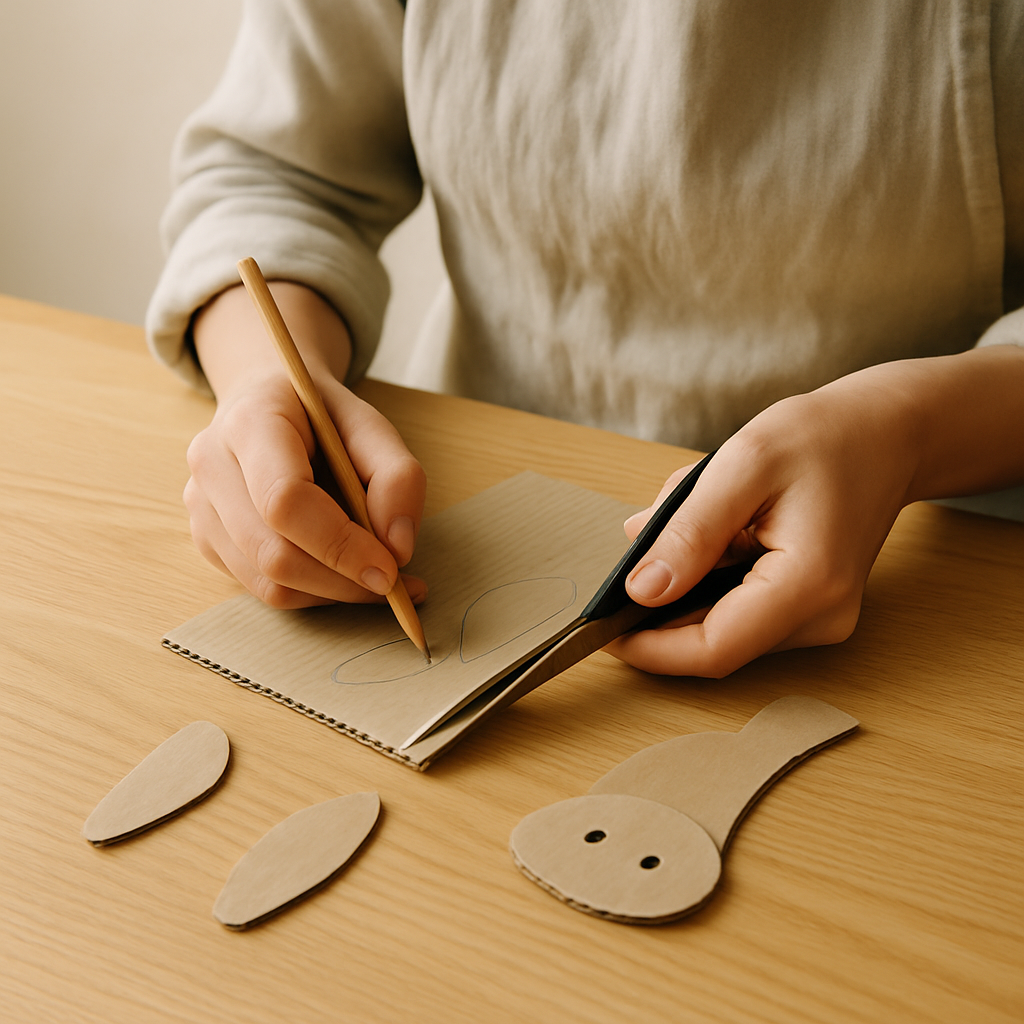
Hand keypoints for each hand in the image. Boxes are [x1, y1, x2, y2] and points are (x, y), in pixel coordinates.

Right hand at [185, 281, 426, 607]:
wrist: (266, 402)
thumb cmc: (320, 414)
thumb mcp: (371, 425)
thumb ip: (397, 477)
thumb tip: (398, 548)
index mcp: (250, 422)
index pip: (285, 501)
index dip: (340, 544)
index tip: (390, 568)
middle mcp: (212, 465)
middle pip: (274, 553)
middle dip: (343, 580)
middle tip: (394, 582)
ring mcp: (201, 506)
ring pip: (268, 582)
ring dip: (332, 592)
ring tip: (374, 579)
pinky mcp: (206, 539)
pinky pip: (262, 588)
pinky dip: (312, 592)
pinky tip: (342, 574)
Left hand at [606, 344, 1023, 676]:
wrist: (889, 433)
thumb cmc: (824, 437)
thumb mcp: (743, 464)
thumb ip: (689, 531)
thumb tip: (640, 590)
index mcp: (809, 585)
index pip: (713, 649)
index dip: (649, 649)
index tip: (600, 629)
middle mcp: (821, 618)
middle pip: (715, 644)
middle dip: (661, 612)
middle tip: (636, 555)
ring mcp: (820, 619)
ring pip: (724, 628)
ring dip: (685, 589)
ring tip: (692, 522)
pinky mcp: (811, 609)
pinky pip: (742, 612)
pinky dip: (709, 581)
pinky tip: (716, 532)